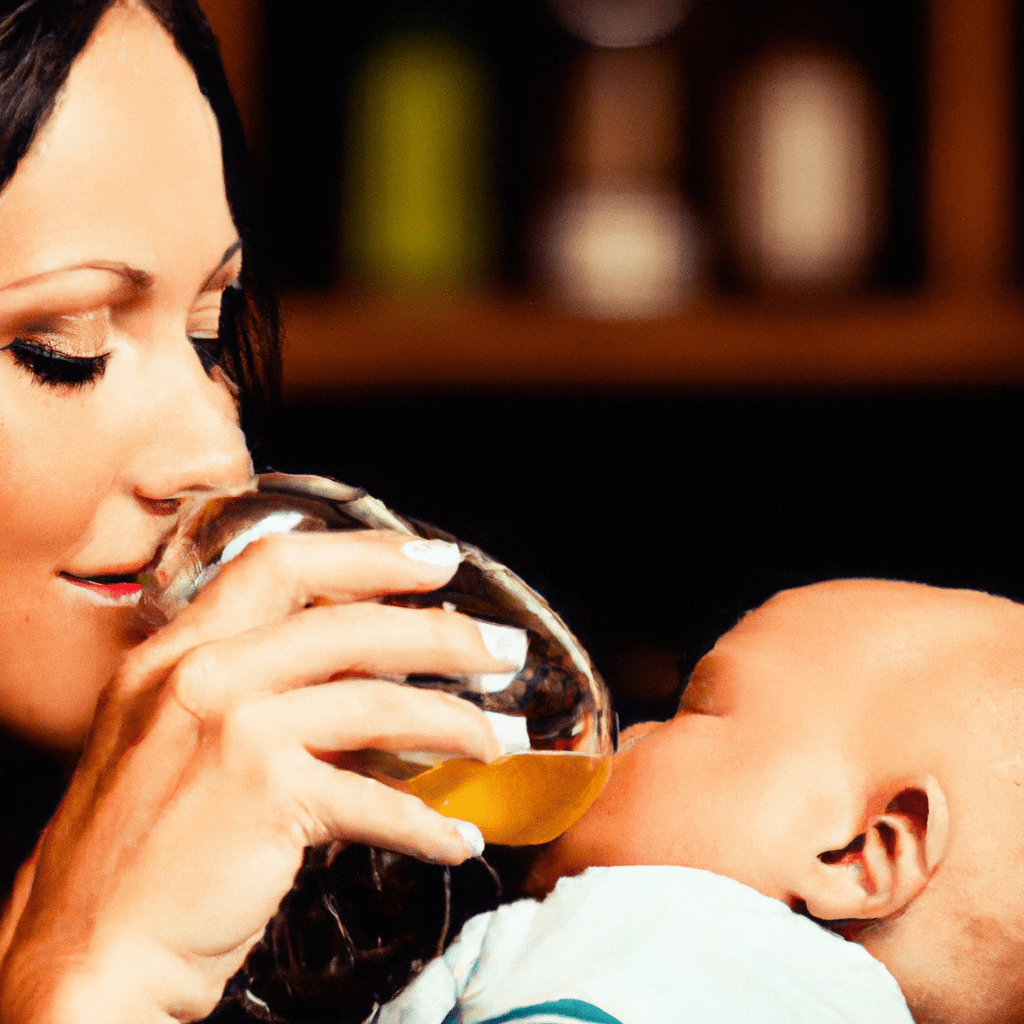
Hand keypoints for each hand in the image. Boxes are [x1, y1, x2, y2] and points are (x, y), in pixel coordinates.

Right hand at [0, 532, 505, 1023]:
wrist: (85, 957)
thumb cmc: (136, 858)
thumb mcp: (182, 748)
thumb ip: (263, 705)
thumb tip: (368, 693)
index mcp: (175, 654)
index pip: (280, 566)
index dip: (367, 556)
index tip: (433, 560)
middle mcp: (201, 676)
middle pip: (351, 625)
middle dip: (442, 635)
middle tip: (500, 651)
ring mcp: (233, 730)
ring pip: (377, 703)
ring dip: (453, 724)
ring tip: (497, 742)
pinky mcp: (264, 795)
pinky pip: (374, 799)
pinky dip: (425, 822)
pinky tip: (455, 837)